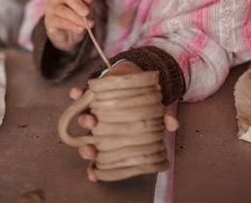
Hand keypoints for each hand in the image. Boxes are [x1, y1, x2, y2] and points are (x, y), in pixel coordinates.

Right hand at [45, 0, 97, 50]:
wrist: (68, 36)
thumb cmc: (77, 17)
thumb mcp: (85, 8)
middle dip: (77, 3)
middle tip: (87, 13)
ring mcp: (51, 8)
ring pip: (62, 10)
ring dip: (76, 18)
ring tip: (87, 25)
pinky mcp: (49, 21)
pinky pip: (60, 21)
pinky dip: (71, 26)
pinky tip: (80, 29)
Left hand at [70, 61, 179, 182]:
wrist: (132, 76)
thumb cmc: (142, 101)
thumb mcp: (154, 112)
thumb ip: (162, 119)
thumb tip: (174, 124)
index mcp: (113, 137)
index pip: (103, 156)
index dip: (95, 167)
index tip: (92, 174)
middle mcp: (101, 127)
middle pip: (89, 141)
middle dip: (87, 148)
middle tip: (89, 150)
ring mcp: (93, 110)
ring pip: (84, 119)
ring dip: (84, 121)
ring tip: (89, 121)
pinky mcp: (90, 92)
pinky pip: (80, 94)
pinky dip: (77, 93)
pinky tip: (76, 93)